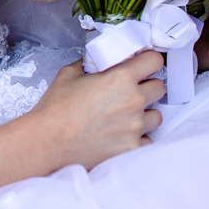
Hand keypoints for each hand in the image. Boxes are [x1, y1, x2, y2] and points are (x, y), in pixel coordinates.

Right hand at [30, 50, 165, 169]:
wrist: (48, 142)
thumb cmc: (56, 107)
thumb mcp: (68, 74)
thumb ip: (89, 64)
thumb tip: (96, 61)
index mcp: (120, 78)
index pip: (154, 61)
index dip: (150, 60)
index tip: (145, 64)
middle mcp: (133, 101)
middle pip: (160, 88)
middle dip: (148, 86)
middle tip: (130, 91)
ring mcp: (136, 127)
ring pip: (156, 116)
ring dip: (144, 113)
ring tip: (124, 116)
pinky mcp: (133, 148)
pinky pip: (147, 139)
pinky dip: (137, 136)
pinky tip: (119, 134)